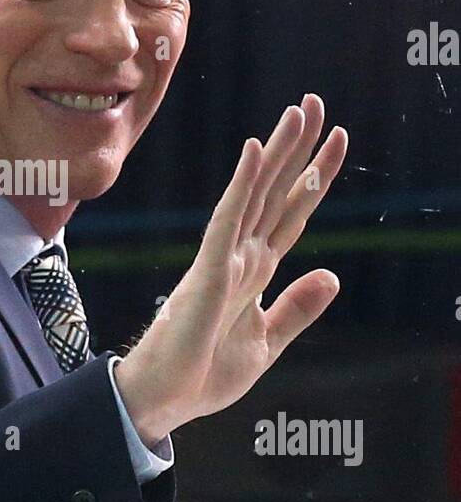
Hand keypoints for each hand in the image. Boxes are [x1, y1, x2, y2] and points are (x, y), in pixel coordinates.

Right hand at [115, 94, 348, 443]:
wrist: (165, 400)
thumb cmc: (204, 373)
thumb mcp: (266, 342)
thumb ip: (297, 308)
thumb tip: (333, 273)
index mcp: (256, 270)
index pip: (292, 212)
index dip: (315, 176)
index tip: (336, 137)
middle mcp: (242, 255)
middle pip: (276, 190)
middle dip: (299, 147)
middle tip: (314, 101)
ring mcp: (225, 259)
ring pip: (256, 194)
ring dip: (278, 153)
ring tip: (297, 113)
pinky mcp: (209, 271)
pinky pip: (229, 220)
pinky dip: (242, 186)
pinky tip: (254, 152)